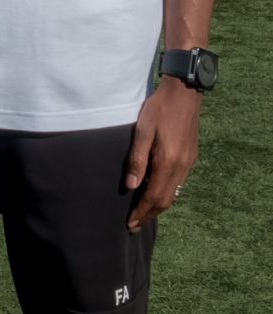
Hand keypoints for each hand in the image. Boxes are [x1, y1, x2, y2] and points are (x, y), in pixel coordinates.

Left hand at [124, 78, 201, 230]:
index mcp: (168, 162)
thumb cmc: (158, 109)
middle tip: (134, 226)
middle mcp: (181, 167)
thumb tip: (131, 186)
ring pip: (174, 194)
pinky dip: (166, 194)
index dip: (141, 212)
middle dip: (149, 215)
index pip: (154, 196)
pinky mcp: (190, 158)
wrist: (185, 95)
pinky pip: (179, 184)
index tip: (129, 224)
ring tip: (143, 214)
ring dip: (158, 207)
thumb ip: (137, 160)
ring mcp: (188, 164)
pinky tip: (156, 193)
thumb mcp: (142, 131)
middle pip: (165, 200)